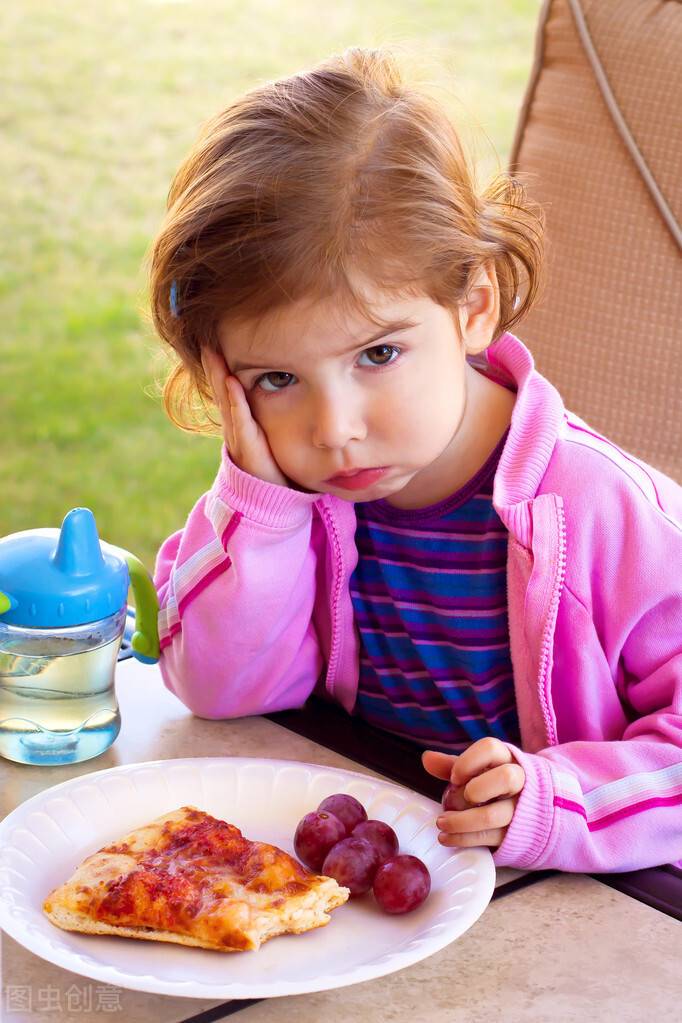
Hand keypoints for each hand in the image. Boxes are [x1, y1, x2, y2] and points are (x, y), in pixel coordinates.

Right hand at [201, 347, 289, 487]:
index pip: (228, 389)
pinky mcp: (248, 448)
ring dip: (219, 376)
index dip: (219, 367)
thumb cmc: (272, 467)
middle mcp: (235, 427)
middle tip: (205, 338)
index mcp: (239, 423)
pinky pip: (242, 421)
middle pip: (221, 390)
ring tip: (212, 352)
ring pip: (227, 401)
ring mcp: (238, 437)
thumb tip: (278, 390)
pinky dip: (237, 402)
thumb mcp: (267, 437)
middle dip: (212, 365)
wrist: (271, 501)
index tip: (213, 342)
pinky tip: (233, 383)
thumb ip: (265, 418)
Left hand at [422, 737, 524, 848]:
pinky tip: (447, 837)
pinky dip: (463, 839)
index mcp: (507, 758)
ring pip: (493, 815)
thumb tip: (427, 758)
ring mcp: (520, 808)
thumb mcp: (478, 770)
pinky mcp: (515, 834)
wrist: (532, 808)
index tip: (454, 777)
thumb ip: (453, 764)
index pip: (490, 748)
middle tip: (456, 797)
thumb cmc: (495, 783)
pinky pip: (489, 837)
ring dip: (461, 821)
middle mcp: (519, 780)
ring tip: (441, 823)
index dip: (468, 762)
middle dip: (476, 789)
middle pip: (505, 778)